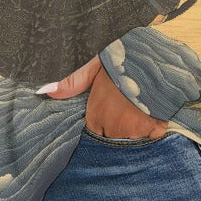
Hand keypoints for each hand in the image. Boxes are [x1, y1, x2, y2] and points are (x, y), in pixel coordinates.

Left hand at [36, 55, 168, 139]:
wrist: (154, 60)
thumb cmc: (122, 62)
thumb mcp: (94, 68)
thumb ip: (72, 83)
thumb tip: (45, 91)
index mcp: (97, 115)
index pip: (95, 132)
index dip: (102, 123)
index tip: (109, 114)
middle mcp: (113, 128)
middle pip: (113, 138)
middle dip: (118, 128)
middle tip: (126, 109)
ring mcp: (134, 132)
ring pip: (132, 140)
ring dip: (135, 129)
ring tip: (139, 110)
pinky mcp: (153, 131)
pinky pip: (151, 139)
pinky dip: (153, 130)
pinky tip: (153, 115)